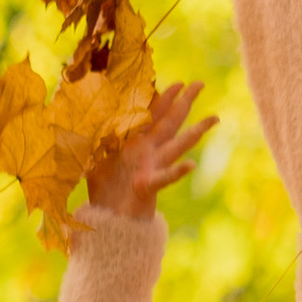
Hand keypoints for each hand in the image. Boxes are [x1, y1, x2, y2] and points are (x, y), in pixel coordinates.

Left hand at [87, 80, 213, 220]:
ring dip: (195, 132)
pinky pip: (165, 177)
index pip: (152, 114)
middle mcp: (148, 151)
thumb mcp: (93, 155)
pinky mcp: (148, 186)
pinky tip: (192, 165)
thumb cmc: (103, 187)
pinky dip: (177, 172)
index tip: (179, 83)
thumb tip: (88, 114)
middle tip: (200, 83)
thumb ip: (96, 136)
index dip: (164, 97)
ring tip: (213, 119)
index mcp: (136, 141)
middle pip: (170, 122)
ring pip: (176, 146)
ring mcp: (151, 167)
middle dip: (185, 102)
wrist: (106, 218)